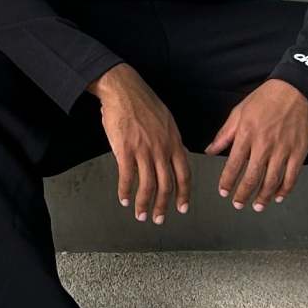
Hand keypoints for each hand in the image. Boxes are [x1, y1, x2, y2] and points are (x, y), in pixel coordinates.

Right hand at [88, 62, 190, 224]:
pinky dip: (125, 191)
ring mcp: (143, 150)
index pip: (184, 174)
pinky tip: (124, 199)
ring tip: (141, 215)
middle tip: (159, 218)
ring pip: (147, 185)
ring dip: (144, 204)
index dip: (184, 194)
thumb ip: (172, 140)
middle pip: (166, 184)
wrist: (123, 88)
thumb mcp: (166, 120)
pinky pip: (127, 177)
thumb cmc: (143, 101)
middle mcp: (161, 148)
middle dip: (163, 206)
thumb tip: (177, 154)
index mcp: (173, 141)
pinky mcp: (125, 149)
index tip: (182, 207)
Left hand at [206, 77, 307, 211]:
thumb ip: (224, 134)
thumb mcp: (239, 112)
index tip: (223, 192)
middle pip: (252, 177)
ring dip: (264, 197)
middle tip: (238, 204)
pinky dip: (285, 190)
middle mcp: (264, 144)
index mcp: (247, 134)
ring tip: (257, 206)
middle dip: (243, 194)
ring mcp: (283, 149)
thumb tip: (210, 150)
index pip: (234, 164)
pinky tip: (279, 196)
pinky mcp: (299, 152)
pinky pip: (292, 176)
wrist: (296, 90)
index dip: (227, 181)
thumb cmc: (266, 98)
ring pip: (272, 180)